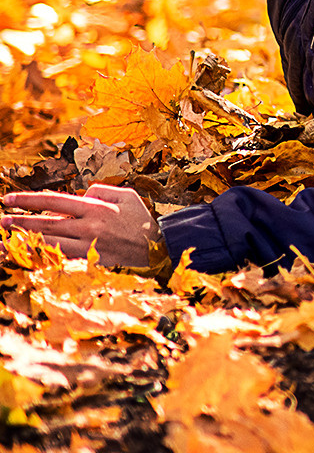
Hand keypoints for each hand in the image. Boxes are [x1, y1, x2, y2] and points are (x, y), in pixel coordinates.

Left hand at [0, 184, 161, 268]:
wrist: (160, 250)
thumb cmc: (143, 221)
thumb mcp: (127, 196)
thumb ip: (101, 189)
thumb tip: (80, 194)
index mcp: (96, 208)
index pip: (54, 201)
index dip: (28, 200)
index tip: (8, 199)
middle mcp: (88, 228)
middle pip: (45, 224)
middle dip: (19, 222)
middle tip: (0, 221)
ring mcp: (87, 248)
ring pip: (48, 244)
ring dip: (24, 242)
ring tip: (5, 240)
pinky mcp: (89, 263)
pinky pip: (59, 260)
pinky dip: (40, 258)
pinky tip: (27, 256)